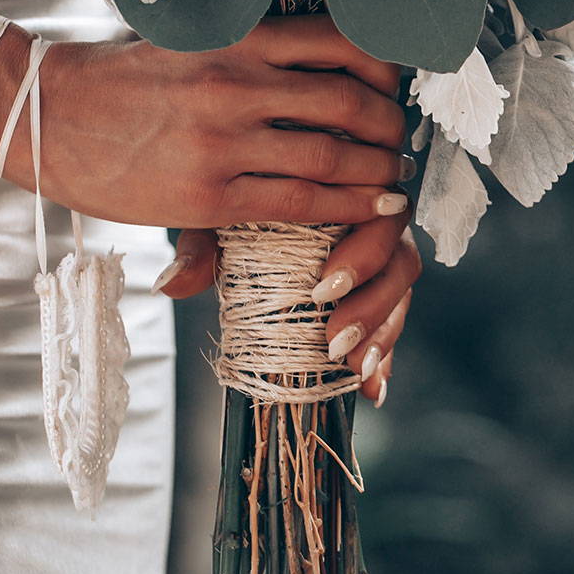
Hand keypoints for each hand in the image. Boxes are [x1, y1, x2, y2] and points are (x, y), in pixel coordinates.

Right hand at [35, 15, 411, 230]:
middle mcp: (238, 81)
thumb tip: (327, 58)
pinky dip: (347, 208)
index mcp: (240, 37)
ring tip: (393, 182)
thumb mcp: (196, 43)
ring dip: (378, 173)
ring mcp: (224, 140)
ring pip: (333, 157)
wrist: (50, 114)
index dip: (387, 69)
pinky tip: (370, 210)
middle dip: (391, 128)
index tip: (397, 88)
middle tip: (401, 142)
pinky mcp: (209, 195)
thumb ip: (258, 55)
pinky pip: (300, 203)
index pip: (344, 42)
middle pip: (351, 103)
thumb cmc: (127, 79)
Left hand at [158, 209, 420, 406]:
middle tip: (334, 339)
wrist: (247, 184)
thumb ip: (201, 244)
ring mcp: (383, 251)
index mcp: (344, 187)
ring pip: (402, 290)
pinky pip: (394, 317)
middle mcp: (373, 216)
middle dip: (372, 303)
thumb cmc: (239, 194)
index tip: (323, 290)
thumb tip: (171, 285)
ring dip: (382, 331)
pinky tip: (372, 389)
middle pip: (399, 257)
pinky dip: (385, 354)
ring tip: (351, 366)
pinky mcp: (380, 284)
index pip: (374, 215)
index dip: (360, 254)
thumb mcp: (216, 215)